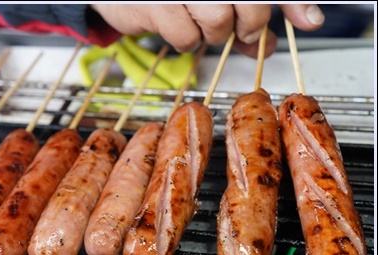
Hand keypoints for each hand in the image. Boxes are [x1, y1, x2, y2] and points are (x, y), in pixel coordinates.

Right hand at [90, 4, 325, 56]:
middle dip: (249, 24)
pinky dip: (186, 41)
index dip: (292, 3)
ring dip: (213, 33)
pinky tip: (177, 25)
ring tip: (200, 22)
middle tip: (241, 29)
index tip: (308, 21)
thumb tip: (285, 33)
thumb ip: (251, 10)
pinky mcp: (156, 4)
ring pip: (218, 23)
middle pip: (250, 4)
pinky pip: (186, 38)